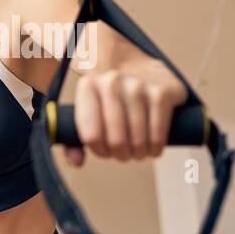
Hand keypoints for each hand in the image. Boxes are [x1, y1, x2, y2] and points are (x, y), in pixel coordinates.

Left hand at [63, 64, 188, 167]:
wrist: (145, 70)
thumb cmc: (112, 102)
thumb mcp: (90, 113)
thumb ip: (73, 141)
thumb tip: (78, 162)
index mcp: (88, 86)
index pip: (91, 136)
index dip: (99, 151)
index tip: (105, 150)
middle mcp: (112, 81)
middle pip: (116, 140)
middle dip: (121, 154)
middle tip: (124, 153)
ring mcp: (138, 86)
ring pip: (138, 140)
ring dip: (139, 153)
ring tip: (138, 151)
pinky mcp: (161, 92)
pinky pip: (157, 134)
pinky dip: (155, 148)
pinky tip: (153, 148)